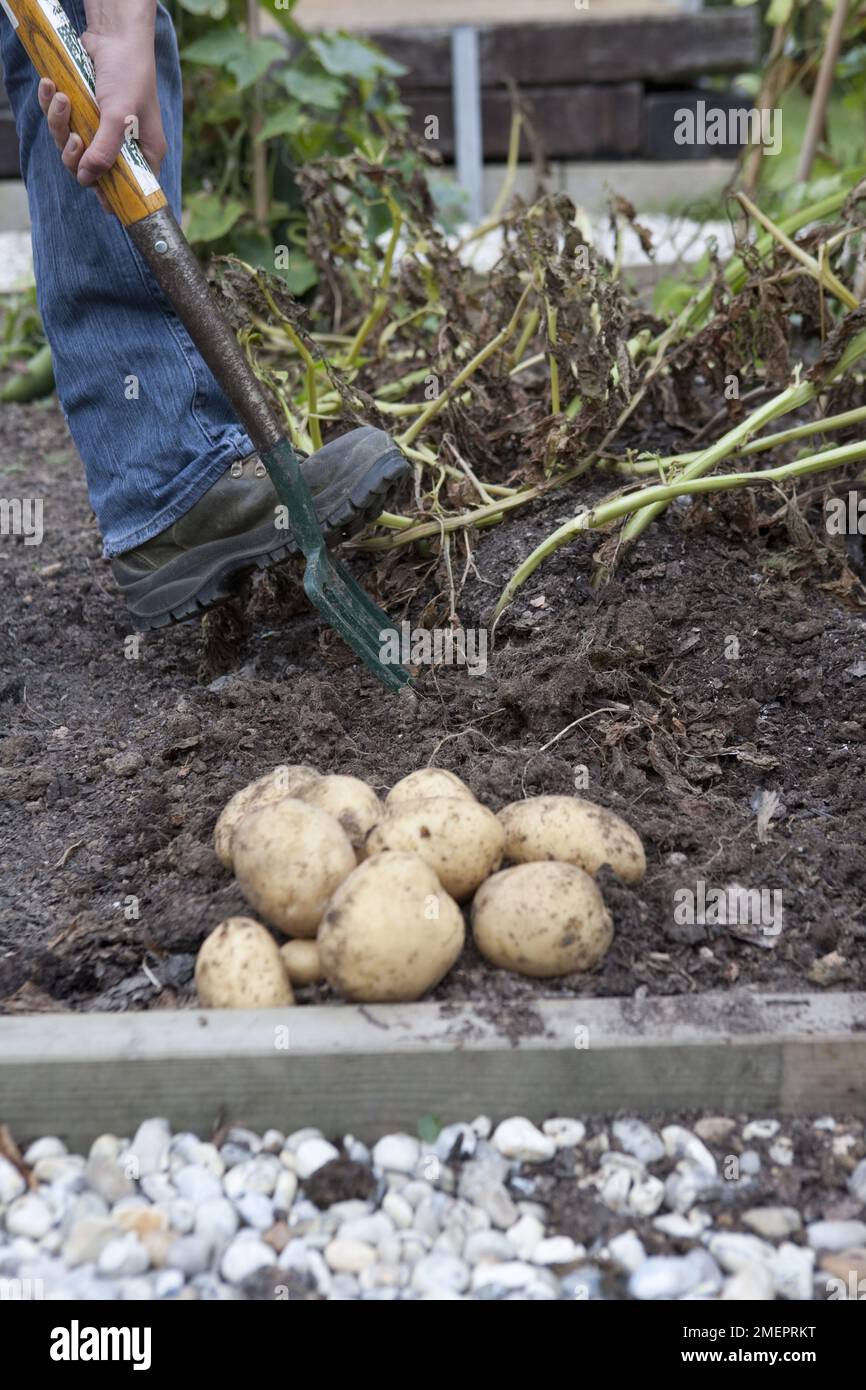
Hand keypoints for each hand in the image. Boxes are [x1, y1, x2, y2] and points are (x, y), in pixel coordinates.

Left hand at [37, 17, 165, 207]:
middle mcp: (123, 146)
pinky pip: (60, 121)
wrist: (114, 32)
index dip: (110, 195)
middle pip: (91, 171)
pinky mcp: (82, 111)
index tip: (95, 190)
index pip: (129, 189)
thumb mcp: (120, 116)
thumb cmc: (129, 72)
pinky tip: (50, 87)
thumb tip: (86, 178)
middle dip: (75, 155)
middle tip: (76, 138)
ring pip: (71, 145)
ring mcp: (100, 129)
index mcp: (144, 154)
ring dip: (59, 124)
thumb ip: (104, 150)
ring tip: (61, 98)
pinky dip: (50, 106)